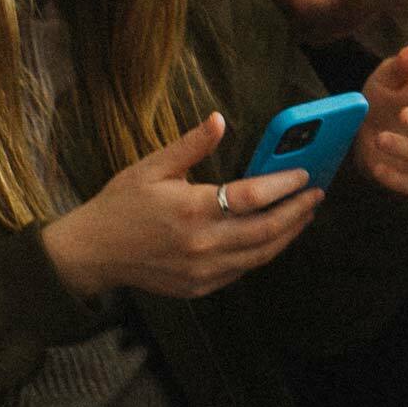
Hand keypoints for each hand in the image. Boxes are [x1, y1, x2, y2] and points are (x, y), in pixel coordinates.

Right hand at [41, 113, 319, 300]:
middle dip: (297, 211)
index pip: (254, 196)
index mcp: (192, 209)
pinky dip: (263, 252)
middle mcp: (202, 243)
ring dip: (288, 234)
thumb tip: (219, 119)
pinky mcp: (199, 287)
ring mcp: (202, 270)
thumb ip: (191, 145)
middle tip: (316, 195)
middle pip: (267, 230)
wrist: (91, 253)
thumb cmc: (120, 205)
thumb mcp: (152, 167)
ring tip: (304, 215)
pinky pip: (242, 270)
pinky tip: (273, 237)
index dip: (284, 184)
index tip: (304, 174)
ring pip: (260, 254)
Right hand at [255, 0, 364, 41]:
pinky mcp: (320, 33)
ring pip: (349, 25)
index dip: (358, 2)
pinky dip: (369, 12)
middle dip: (375, 4)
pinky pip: (348, 25)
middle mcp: (297, 23)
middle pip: (342, 20)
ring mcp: (308, 32)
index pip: (327, 7)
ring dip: (376, 9)